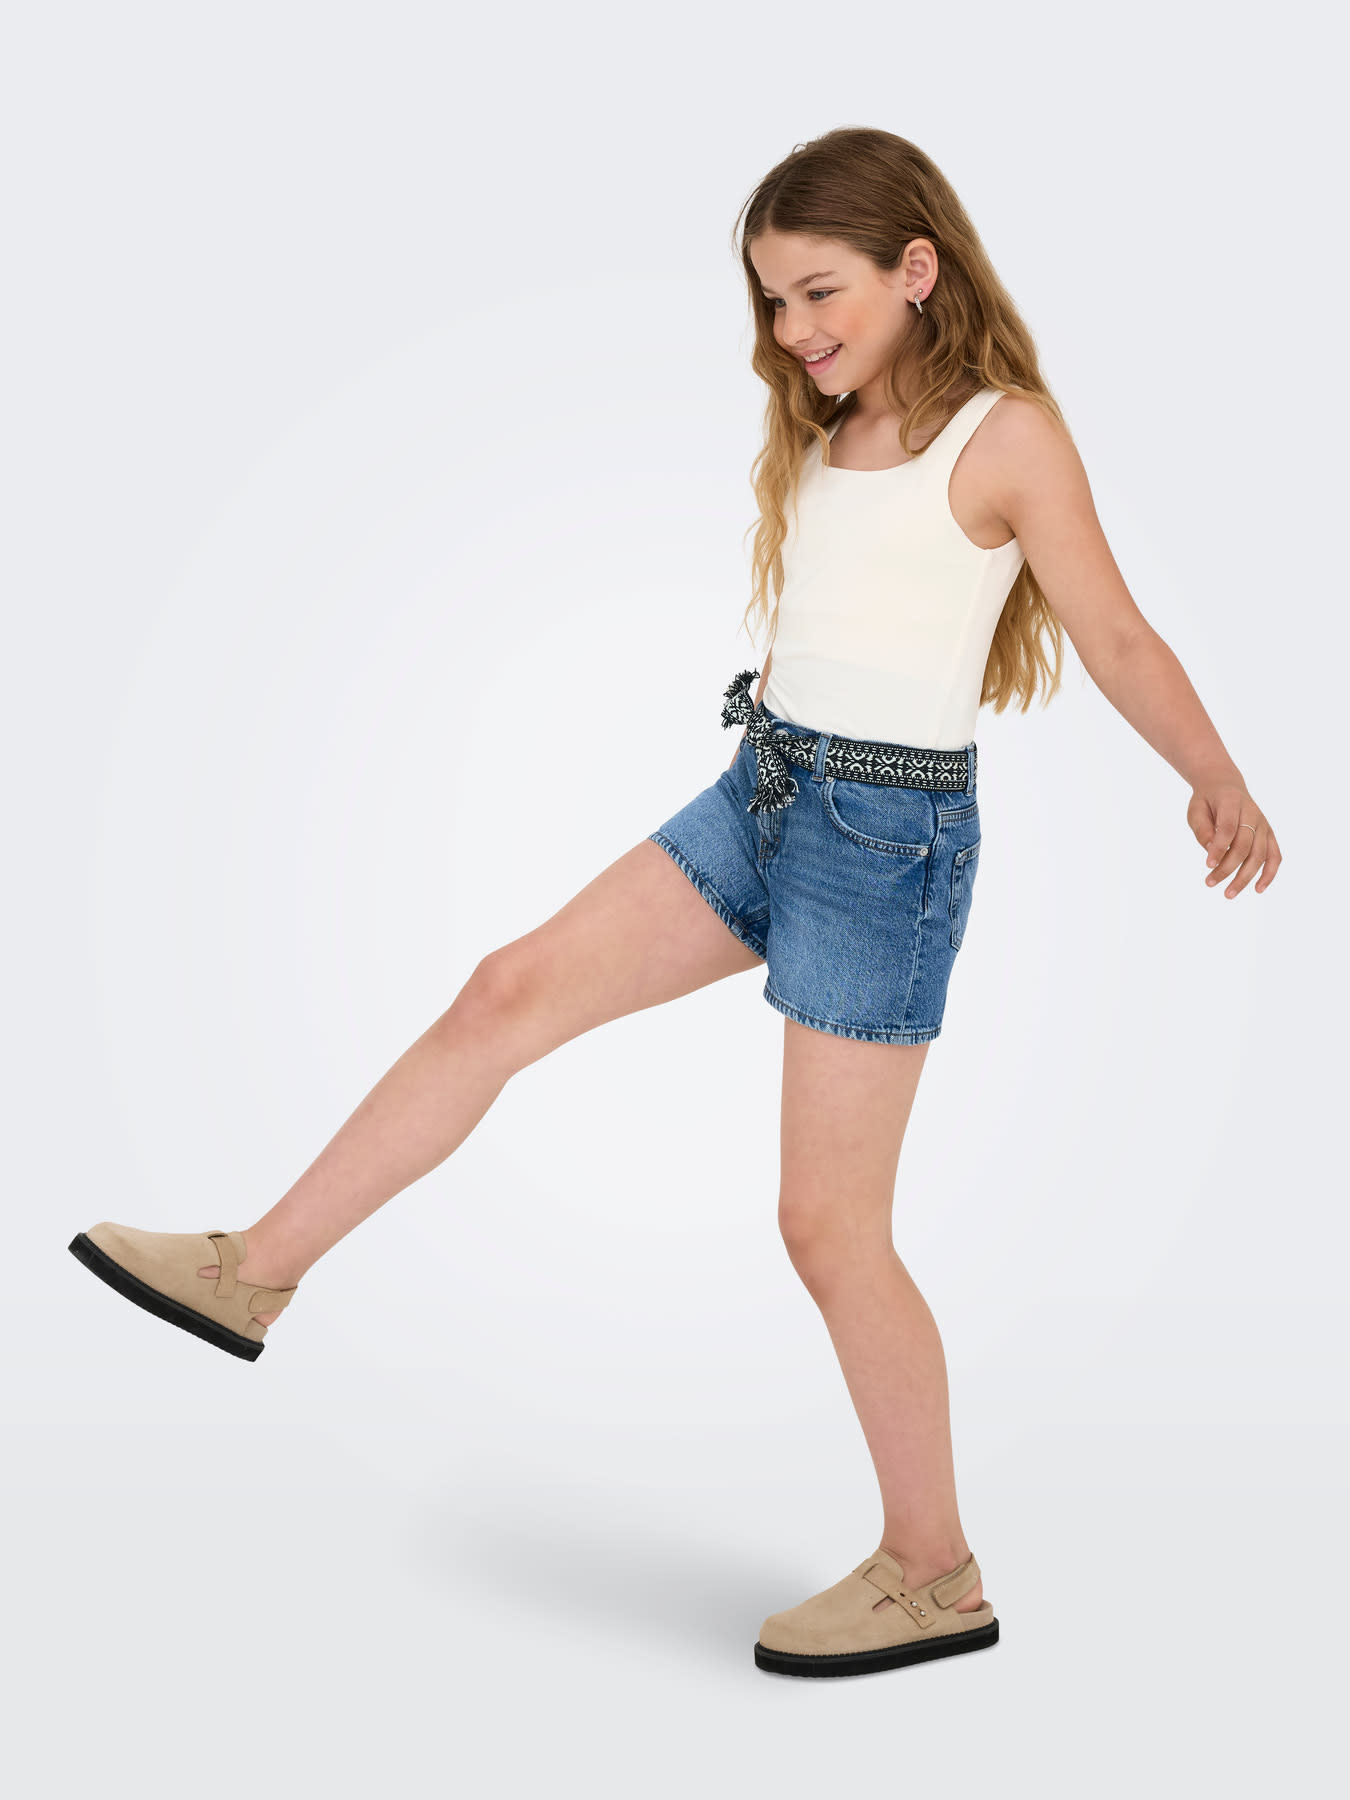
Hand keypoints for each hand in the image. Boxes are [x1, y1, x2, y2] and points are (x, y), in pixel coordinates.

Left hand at [1187, 779, 1280, 896]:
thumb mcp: (1196, 810)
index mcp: (1232, 802)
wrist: (1225, 786)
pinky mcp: (1269, 835)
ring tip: (1228, 894)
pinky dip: (1269, 873)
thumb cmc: (1207, 801)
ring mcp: (1264, 824)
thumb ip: (1202, 829)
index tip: (1207, 865)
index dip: (1219, 848)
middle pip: (1244, 845)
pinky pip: (1274, 856)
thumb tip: (1211, 852)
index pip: (1229, 828)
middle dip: (1227, 867)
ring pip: (1259, 854)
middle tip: (1209, 883)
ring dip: (1245, 877)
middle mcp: (1252, 813)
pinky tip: (1258, 889)